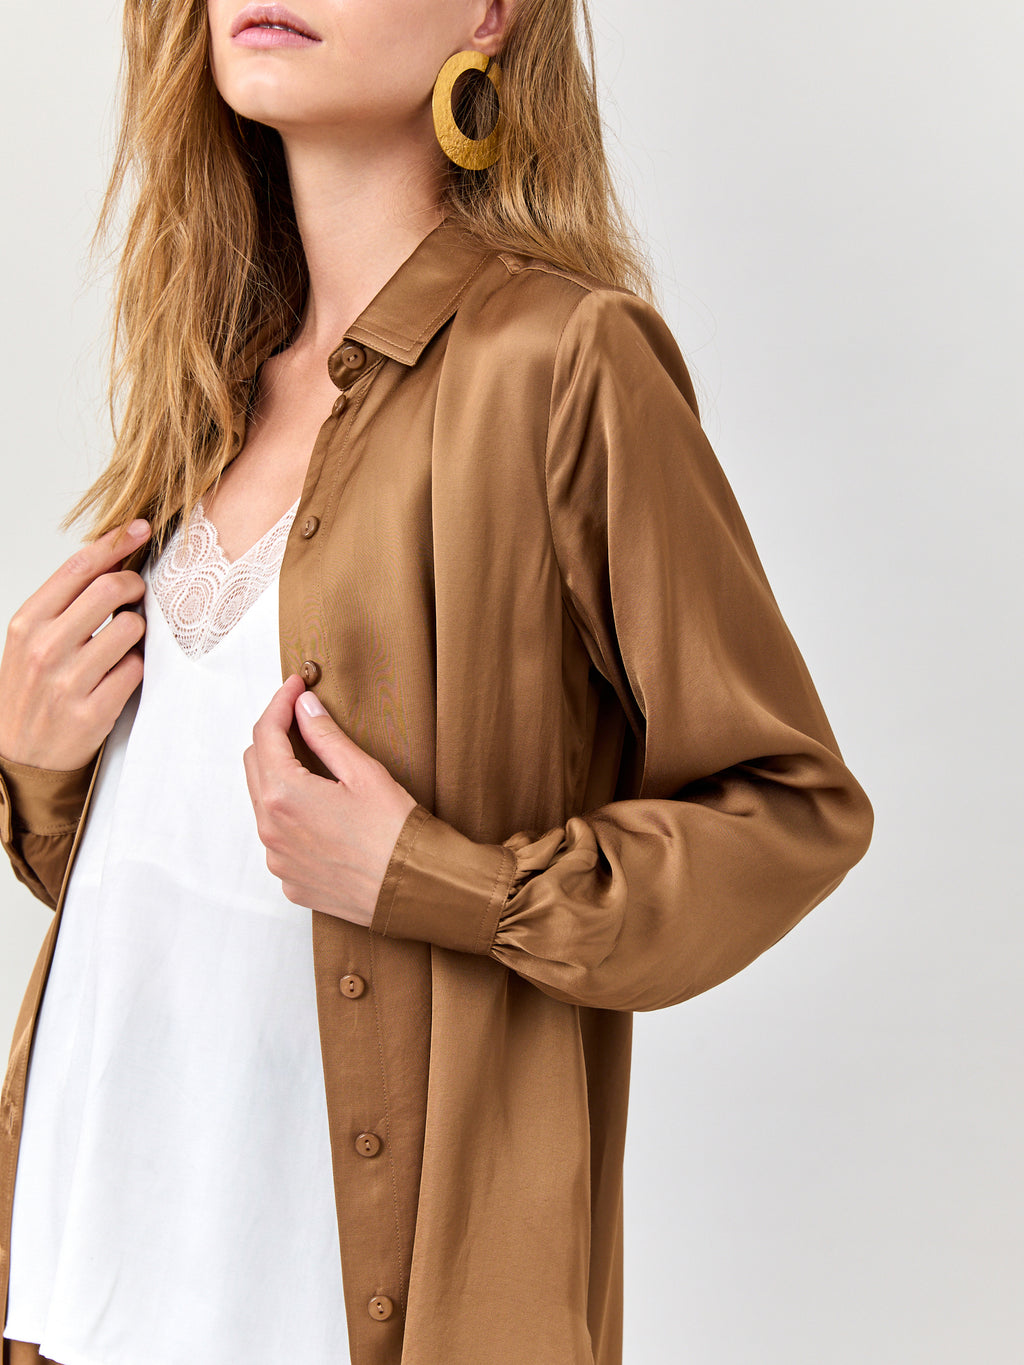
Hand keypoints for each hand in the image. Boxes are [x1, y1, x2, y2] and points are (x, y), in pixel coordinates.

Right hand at [0, 519, 150, 769]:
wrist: (19, 756)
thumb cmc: (29, 691)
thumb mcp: (31, 639)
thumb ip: (66, 602)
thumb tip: (112, 556)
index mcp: (27, 623)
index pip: (78, 567)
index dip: (115, 542)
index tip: (140, 528)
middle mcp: (45, 648)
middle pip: (110, 590)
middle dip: (134, 586)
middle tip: (135, 595)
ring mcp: (69, 681)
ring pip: (130, 629)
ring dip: (136, 632)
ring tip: (121, 644)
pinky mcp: (93, 711)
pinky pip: (135, 669)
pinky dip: (135, 667)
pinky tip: (121, 674)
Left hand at [243, 674, 417, 925]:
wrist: (415, 890)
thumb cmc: (396, 833)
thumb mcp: (364, 773)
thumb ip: (326, 736)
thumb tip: (305, 707)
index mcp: (284, 795)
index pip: (265, 734)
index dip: (280, 703)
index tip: (296, 687)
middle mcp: (271, 830)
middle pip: (255, 765)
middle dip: (275, 737)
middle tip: (304, 719)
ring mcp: (278, 860)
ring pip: (264, 803)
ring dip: (281, 778)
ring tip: (316, 766)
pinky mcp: (290, 881)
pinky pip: (279, 838)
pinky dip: (292, 817)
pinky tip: (323, 813)